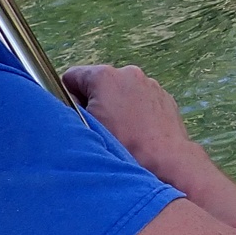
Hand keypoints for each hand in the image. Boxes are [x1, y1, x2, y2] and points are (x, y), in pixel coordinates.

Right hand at [64, 64, 197, 180]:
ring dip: (117, 108)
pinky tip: (138, 132)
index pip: (71, 77)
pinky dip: (136, 112)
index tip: (77, 116)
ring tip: (121, 133)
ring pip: (121, 93)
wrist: (167, 161)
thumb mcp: (86, 128)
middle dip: (95, 103)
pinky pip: (141, 100)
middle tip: (100, 129)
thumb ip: (70, 110)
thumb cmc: (126, 147)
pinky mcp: (164, 97)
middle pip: (98, 84)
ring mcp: (149, 84)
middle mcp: (128, 73)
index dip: (68, 98)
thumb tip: (68, 105)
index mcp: (105, 77)